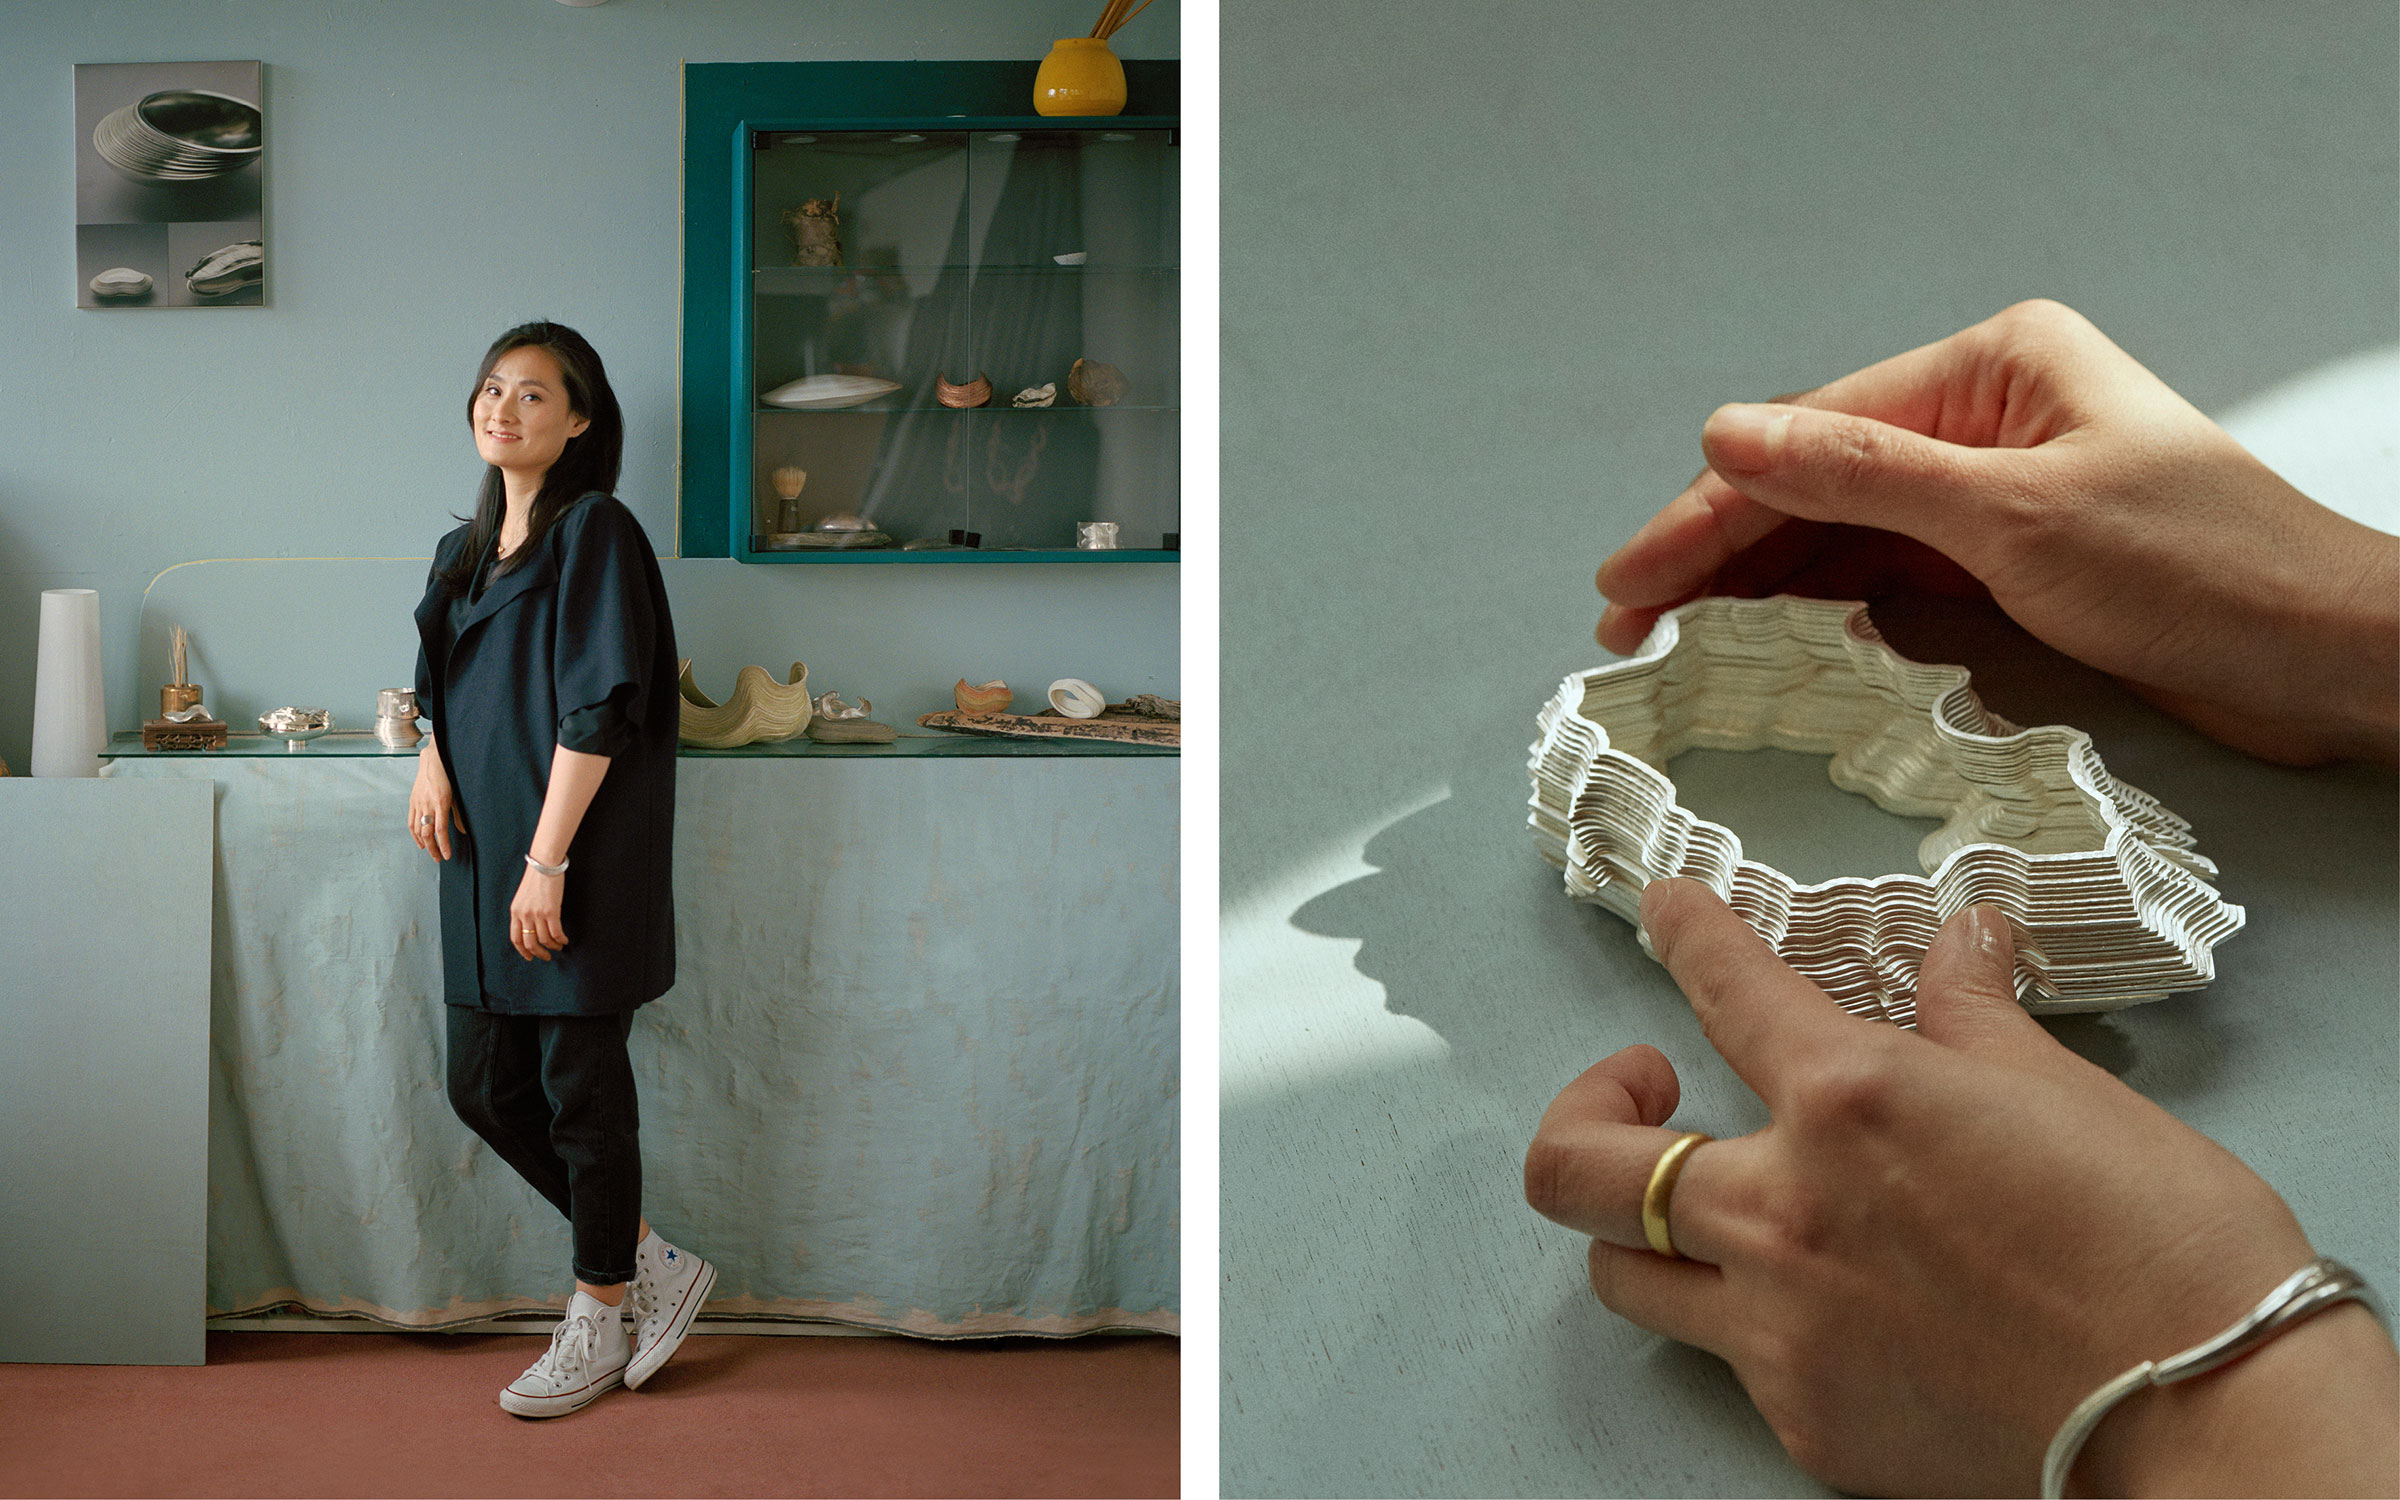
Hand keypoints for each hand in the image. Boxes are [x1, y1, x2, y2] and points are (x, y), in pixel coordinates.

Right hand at [408, 748, 463, 858]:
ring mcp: (418, 803)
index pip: (441, 830)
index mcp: (441, 802)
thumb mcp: (457, 794)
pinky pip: (411, 822)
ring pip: (417, 829)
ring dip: (424, 843)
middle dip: (433, 848)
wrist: (432, 760)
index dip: (443, 845)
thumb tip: (462, 831)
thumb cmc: (448, 776)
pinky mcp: (412, 801)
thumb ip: (458, 814)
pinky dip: (414, 834)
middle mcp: (428, 804)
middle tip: (439, 858)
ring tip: (431, 852)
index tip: (447, 856)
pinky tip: (419, 841)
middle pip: (427, 833)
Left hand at [509, 861, 566, 961]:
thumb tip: (532, 927)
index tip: (529, 957)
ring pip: (544, 939)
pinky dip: (561, 939)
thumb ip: (524, 912)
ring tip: (559, 946)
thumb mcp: (523, 897)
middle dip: (538, 953)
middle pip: (529, 942)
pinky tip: (564, 940)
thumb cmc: (536, 878)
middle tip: (546, 957)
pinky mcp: (551, 911)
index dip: (522, 951)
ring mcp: (537, 914)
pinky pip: (556, 932)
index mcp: (515, 912)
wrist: (545, 865)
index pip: (516, 938)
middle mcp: (524, 915)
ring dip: (553, 946)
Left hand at [1523, 878, 2398, 1496]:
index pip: (1723, 989)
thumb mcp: (2063, 1093)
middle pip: (1574, 1168)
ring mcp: (1780, 1330)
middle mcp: (1782, 1212)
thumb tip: (1964, 937)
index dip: (1686, 934)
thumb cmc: (2162, 1246)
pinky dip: (1751, 1321)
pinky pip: (1728, 1361)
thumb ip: (1973, 1015)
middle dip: (1585, 1114)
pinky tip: (1823, 1304)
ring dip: (1642, 1227)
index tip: (1667, 909)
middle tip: (1647, 1090)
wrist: (2214, 1418)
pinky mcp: (1805, 1422)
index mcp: (1847, 1100)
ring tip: (1712, 1204)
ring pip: (1621, 1275)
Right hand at [1594, 299, 2399, 765]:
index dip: (1709, 511)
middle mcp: (1987, 417)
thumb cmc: (2207, 571)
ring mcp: (1997, 490)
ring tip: (1670, 637)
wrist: (2327, 658)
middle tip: (1626, 616)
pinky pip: (1889, 578)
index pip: (1810, 436)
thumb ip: (1861, 475)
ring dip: (1759, 589)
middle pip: (1814, 484)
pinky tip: (1766, 641)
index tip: (1630, 577)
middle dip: (1717, 552)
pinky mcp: (2012, 560)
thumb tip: (1728, 434)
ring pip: (1842, 536)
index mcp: (1993, 369)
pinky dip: (1825, 611)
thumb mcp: (2014, 518)